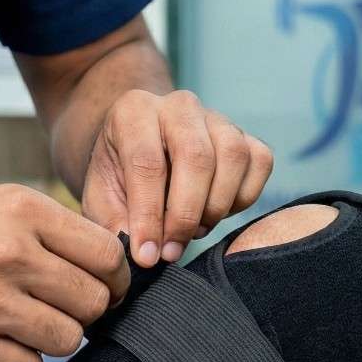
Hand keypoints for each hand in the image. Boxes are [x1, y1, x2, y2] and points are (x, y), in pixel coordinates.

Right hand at [0, 185, 128, 361]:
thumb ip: (48, 229)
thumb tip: (112, 264)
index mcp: (20, 209)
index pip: (107, 255)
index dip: (114, 279)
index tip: (106, 289)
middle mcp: (8, 253)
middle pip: (94, 301)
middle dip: (84, 312)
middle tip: (57, 310)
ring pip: (67, 339)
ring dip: (51, 338)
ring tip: (19, 324)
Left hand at [81, 89, 273, 265]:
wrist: (144, 155)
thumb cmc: (121, 179)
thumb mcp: (102, 198)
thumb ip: (116, 223)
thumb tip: (145, 253)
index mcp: (133, 112)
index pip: (147, 162)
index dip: (149, 215)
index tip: (148, 255)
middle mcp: (179, 105)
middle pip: (196, 156)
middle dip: (186, 214)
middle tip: (173, 250)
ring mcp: (217, 117)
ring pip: (233, 156)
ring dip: (216, 206)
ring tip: (194, 230)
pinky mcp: (245, 134)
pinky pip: (259, 162)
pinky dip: (243, 198)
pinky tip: (215, 212)